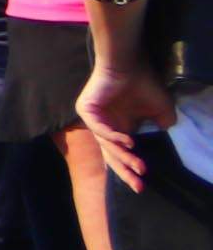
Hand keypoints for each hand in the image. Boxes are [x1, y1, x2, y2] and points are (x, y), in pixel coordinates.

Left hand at [78, 63, 172, 180]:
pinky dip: (114, 137)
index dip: (130, 170)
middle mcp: (105, 126)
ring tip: (139, 166)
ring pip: (106, 144)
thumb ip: (161, 125)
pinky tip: (128, 142)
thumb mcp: (160, 110)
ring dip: (124, 156)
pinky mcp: (86, 110)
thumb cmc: (144, 84)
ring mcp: (94, 119)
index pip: (120, 155)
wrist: (130, 63)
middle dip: (125, 171)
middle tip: (138, 185)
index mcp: (119, 128)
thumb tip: (163, 137)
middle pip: (111, 155)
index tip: (141, 185)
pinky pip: (99, 129)